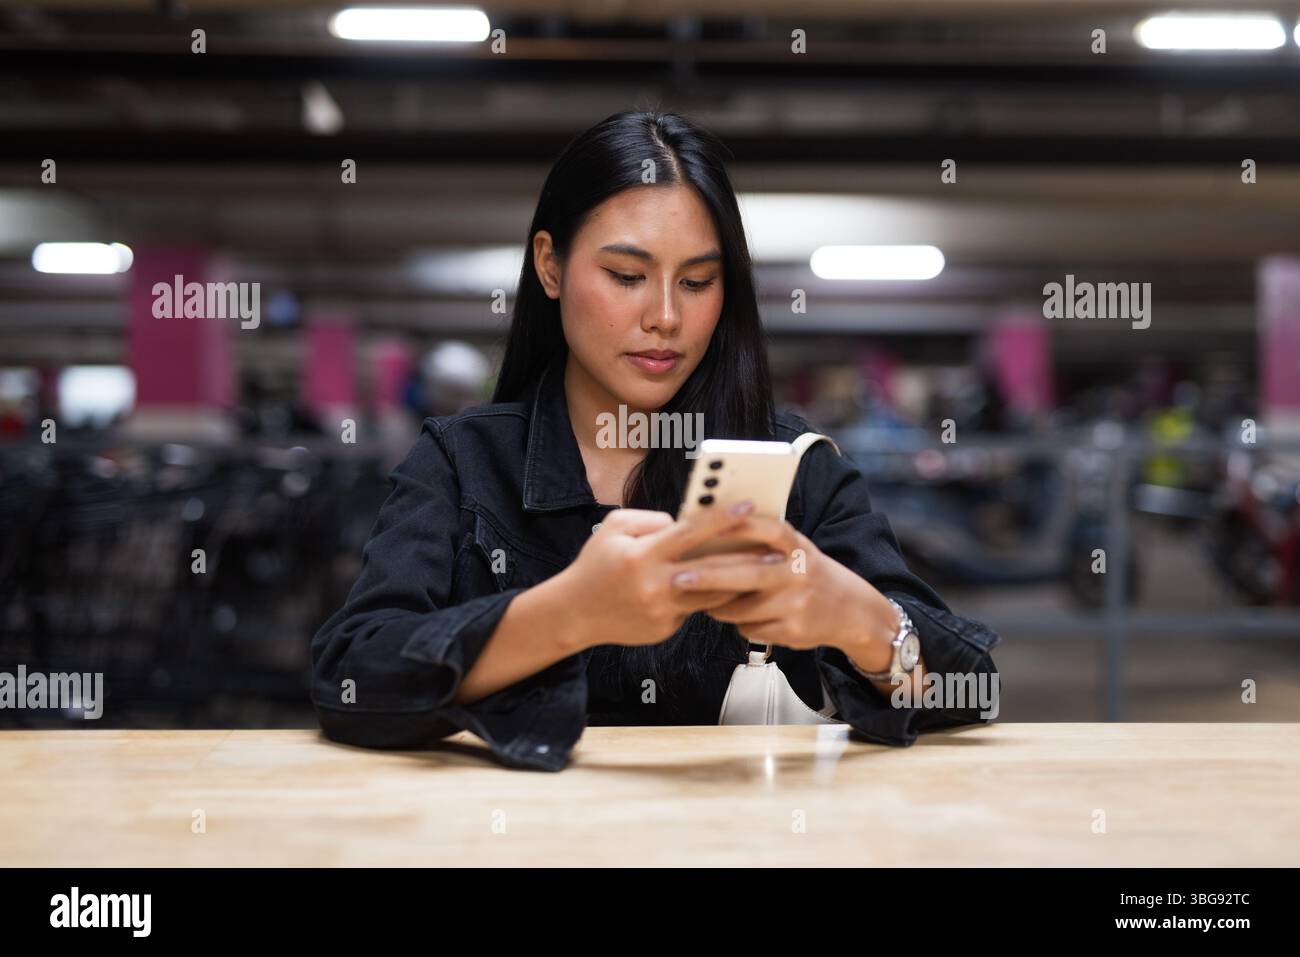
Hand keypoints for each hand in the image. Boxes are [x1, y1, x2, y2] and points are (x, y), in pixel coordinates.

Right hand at [550, 499, 764, 650]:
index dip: (722, 519)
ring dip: (738, 583)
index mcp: (642, 555)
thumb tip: (685, 523)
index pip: (690, 533)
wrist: (575, 613)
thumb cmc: (596, 564)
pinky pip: (693, 609)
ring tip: (764, 571)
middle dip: (747, 559)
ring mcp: (661, 611)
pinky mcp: (665, 629)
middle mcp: (655, 585)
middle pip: (712, 570)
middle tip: (778, 551)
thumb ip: (651, 520)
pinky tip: (725, 589)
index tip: (749, 506)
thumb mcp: (613, 528)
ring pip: (712, 596)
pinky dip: (707, 597)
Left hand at [670, 514, 896, 665]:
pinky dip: (739, 623)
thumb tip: (713, 536)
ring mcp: (797, 604)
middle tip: (678, 577)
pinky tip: (739, 617)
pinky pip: (751, 629)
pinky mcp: (794, 631)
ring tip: (706, 601)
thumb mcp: (798, 550)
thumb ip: (766, 543)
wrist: (852, 612)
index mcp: (799, 547)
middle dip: (709, 576)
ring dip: (718, 606)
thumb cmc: (810, 574)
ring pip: (743, 608)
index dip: (741, 526)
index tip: (709, 525)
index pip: (770, 530)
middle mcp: (800, 574)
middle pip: (748, 574)